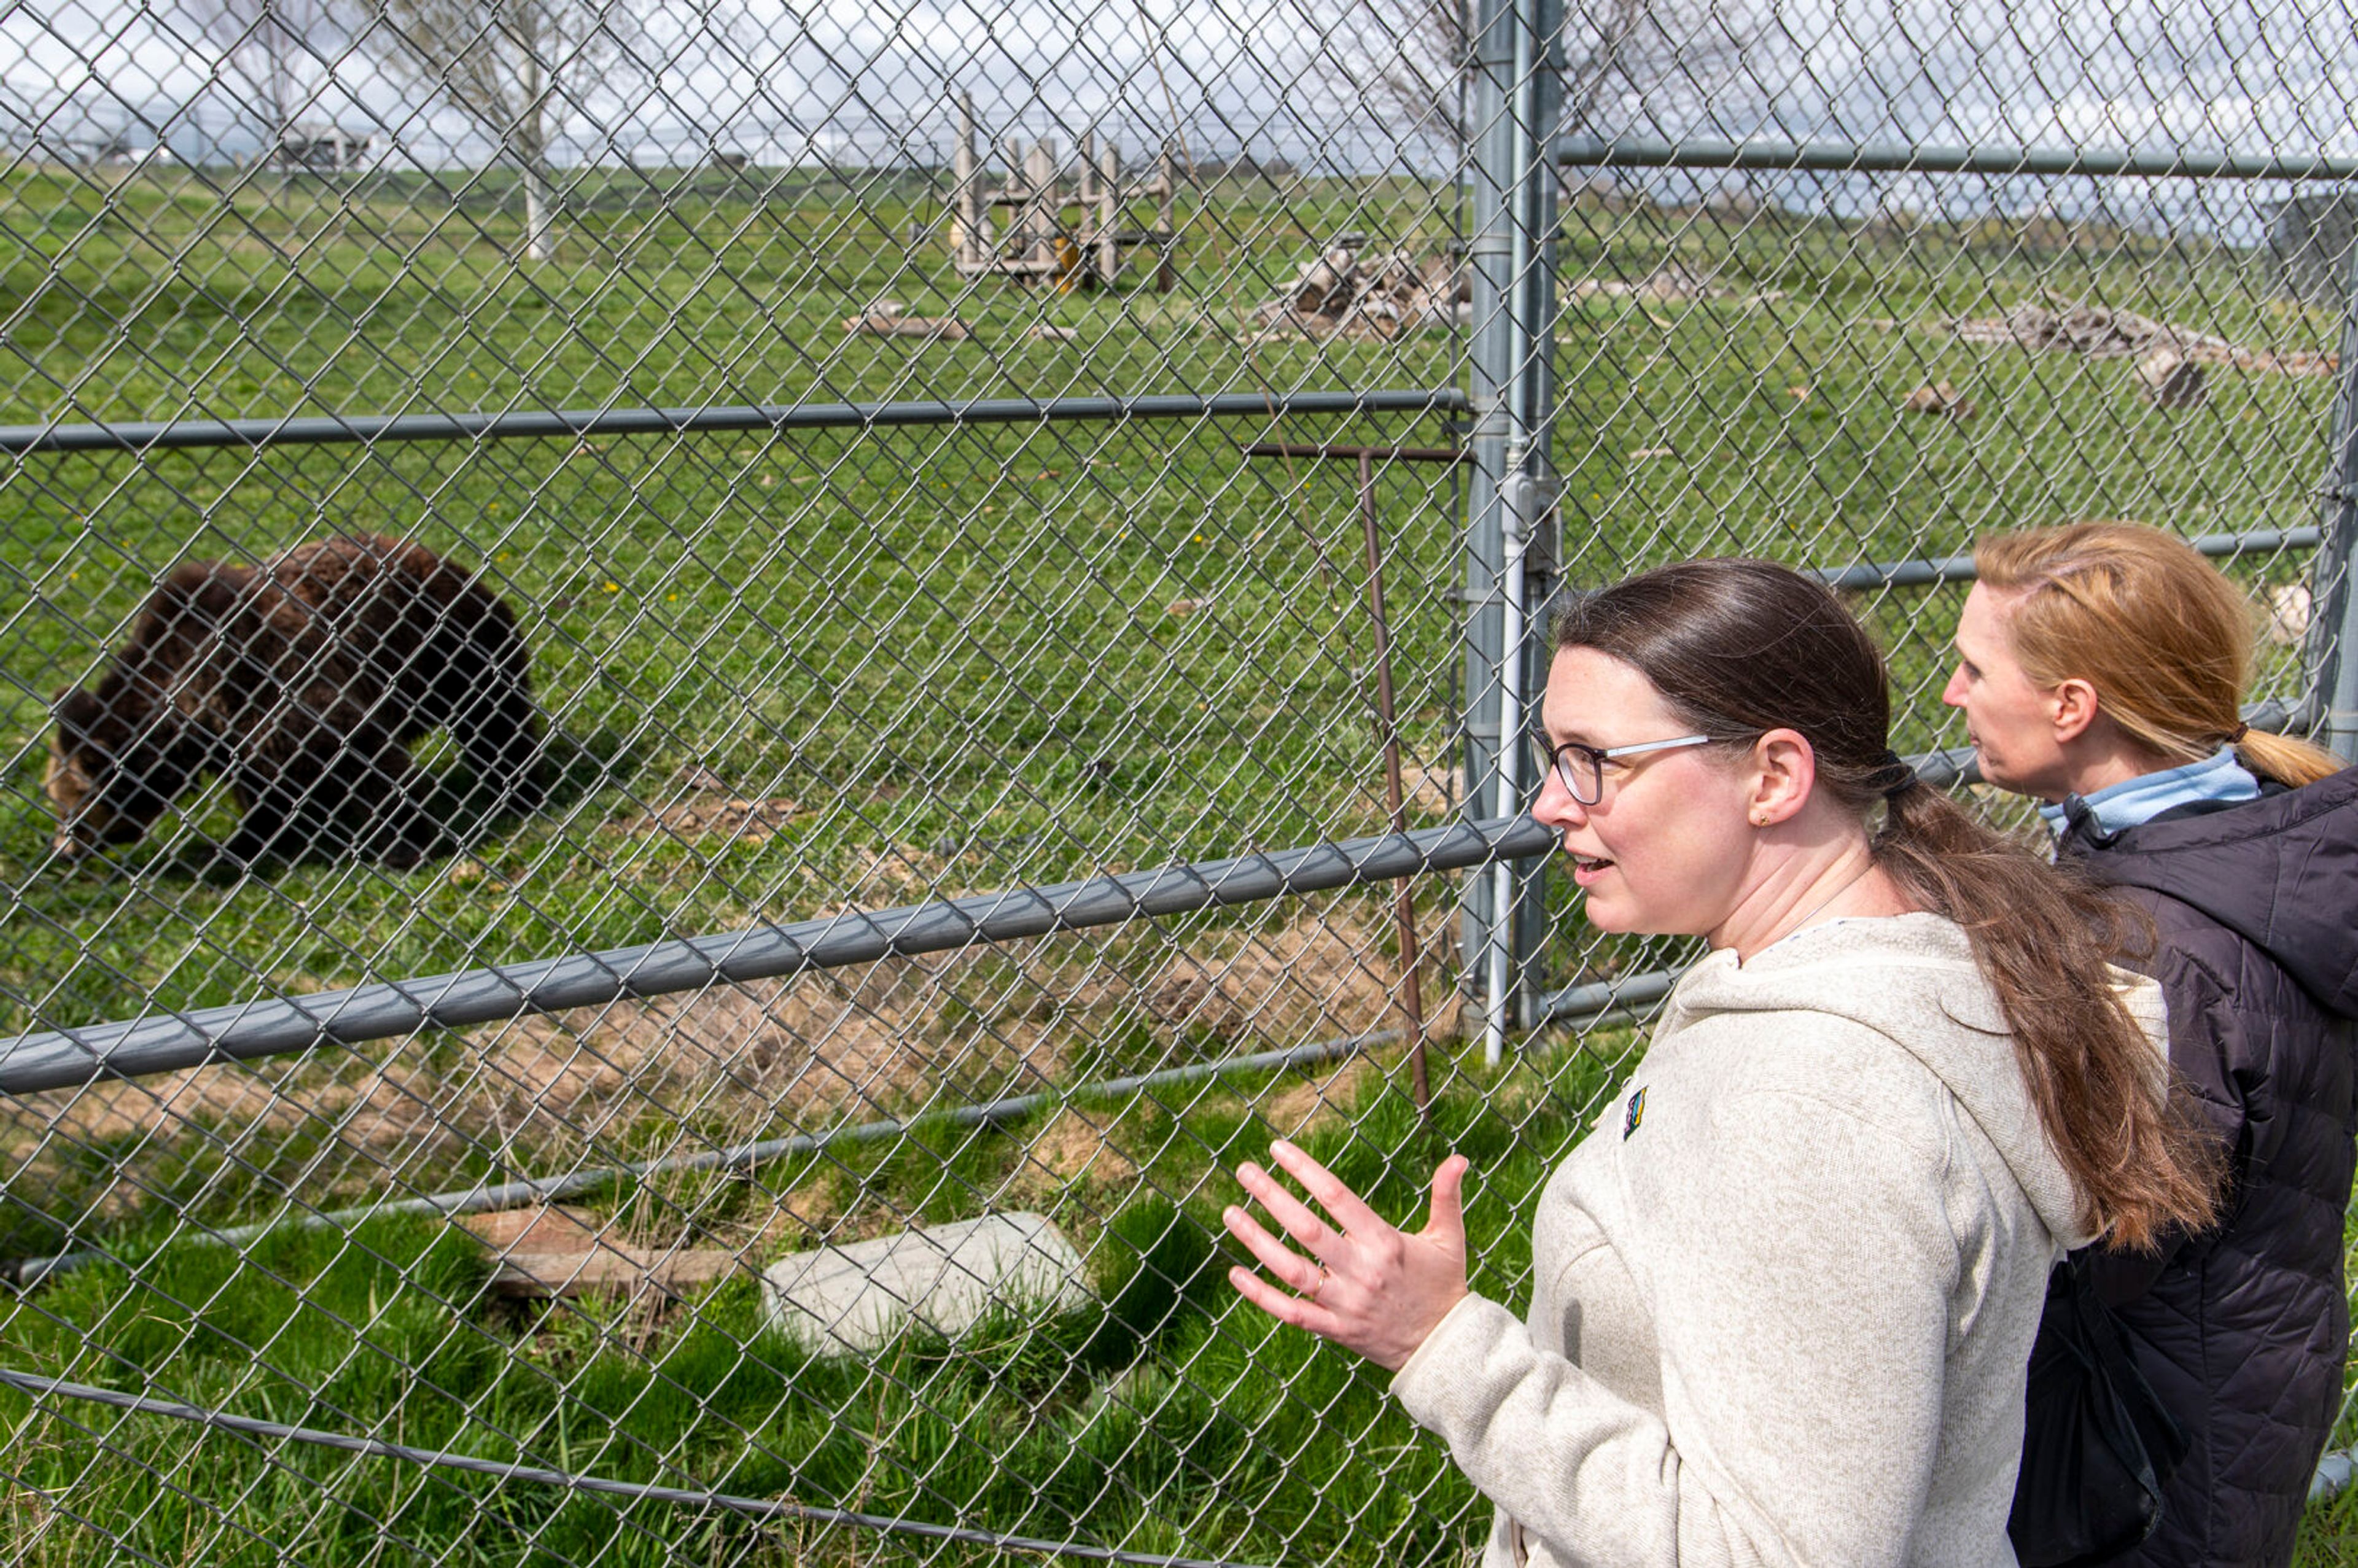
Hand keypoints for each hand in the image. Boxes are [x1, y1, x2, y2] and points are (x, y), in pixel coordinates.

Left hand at [1223, 1138, 1470, 1371]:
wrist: (1446, 1349)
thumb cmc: (1444, 1286)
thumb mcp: (1449, 1238)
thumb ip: (1447, 1197)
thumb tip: (1459, 1159)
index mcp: (1384, 1243)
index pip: (1336, 1197)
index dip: (1304, 1170)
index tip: (1277, 1150)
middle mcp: (1361, 1271)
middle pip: (1307, 1229)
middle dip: (1271, 1197)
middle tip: (1244, 1171)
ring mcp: (1345, 1303)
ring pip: (1291, 1271)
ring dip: (1257, 1241)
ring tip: (1231, 1213)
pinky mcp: (1336, 1330)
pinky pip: (1291, 1313)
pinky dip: (1261, 1295)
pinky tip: (1235, 1273)